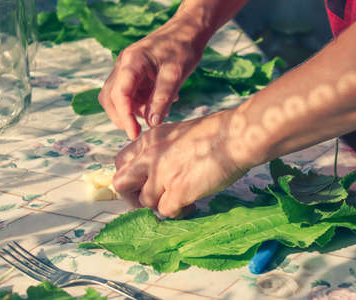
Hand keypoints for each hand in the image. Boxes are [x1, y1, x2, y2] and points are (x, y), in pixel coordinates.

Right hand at [99, 13, 209, 139]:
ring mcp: (127, 69)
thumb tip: (152, 123)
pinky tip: (160, 102)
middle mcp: (124, 65)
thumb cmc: (183, 48)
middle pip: (111, 97)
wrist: (188, 31)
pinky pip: (131, 94)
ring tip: (158, 111)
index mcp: (132, 62)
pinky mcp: (134, 74)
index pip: (119, 94)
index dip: (124, 117)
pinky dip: (141, 103)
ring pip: (118, 97)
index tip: (134, 134)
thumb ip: (162, 99)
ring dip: (134, 110)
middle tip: (139, 131)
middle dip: (123, 117)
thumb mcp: (175, 75)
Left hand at [112, 110, 248, 217]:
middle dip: (132, 197)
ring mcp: (161, 174)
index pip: (120, 163)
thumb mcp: (178, 133)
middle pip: (120, 184)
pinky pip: (166, 212)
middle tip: (151, 200)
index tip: (143, 184)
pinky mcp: (177, 191)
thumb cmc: (216, 132)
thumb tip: (160, 170)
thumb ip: (162, 150)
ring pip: (145, 202)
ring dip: (162, 205)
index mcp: (149, 139)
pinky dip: (178, 213)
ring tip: (182, 201)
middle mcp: (149, 156)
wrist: (235, 136)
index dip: (129, 177)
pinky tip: (191, 206)